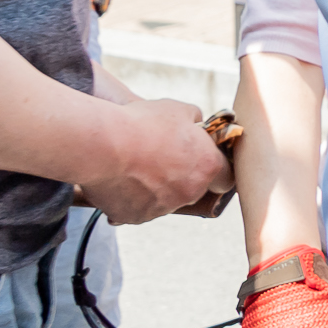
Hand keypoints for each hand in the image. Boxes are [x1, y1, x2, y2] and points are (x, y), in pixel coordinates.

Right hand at [81, 98, 231, 225]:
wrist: (101, 145)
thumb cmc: (143, 124)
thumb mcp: (178, 110)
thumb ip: (195, 121)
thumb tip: (196, 126)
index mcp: (207, 166)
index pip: (226, 178)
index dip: (217, 169)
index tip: (205, 161)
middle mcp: (190, 192)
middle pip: (193, 188)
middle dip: (182, 176)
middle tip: (161, 158)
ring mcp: (162, 208)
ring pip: (165, 199)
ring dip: (156, 187)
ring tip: (134, 165)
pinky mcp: (135, 217)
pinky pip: (138, 208)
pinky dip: (132, 197)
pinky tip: (120, 178)